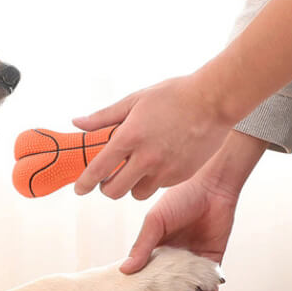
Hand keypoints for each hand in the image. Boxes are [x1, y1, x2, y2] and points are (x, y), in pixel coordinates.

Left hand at [72, 74, 233, 199]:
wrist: (215, 100)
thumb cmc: (172, 96)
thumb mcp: (134, 100)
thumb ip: (103, 117)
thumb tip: (76, 122)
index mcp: (129, 137)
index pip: (98, 170)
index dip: (85, 183)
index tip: (79, 190)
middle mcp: (146, 158)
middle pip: (115, 191)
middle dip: (107, 188)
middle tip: (108, 180)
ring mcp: (165, 169)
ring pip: (137, 194)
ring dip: (131, 186)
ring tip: (134, 170)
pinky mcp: (181, 175)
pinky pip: (158, 187)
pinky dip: (153, 180)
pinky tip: (158, 163)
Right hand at [123, 175, 236, 290]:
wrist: (212, 188)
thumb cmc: (179, 199)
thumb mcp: (154, 222)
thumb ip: (141, 246)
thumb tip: (124, 271)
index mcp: (153, 252)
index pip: (143, 279)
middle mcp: (171, 262)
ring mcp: (192, 264)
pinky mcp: (213, 263)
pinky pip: (209, 286)